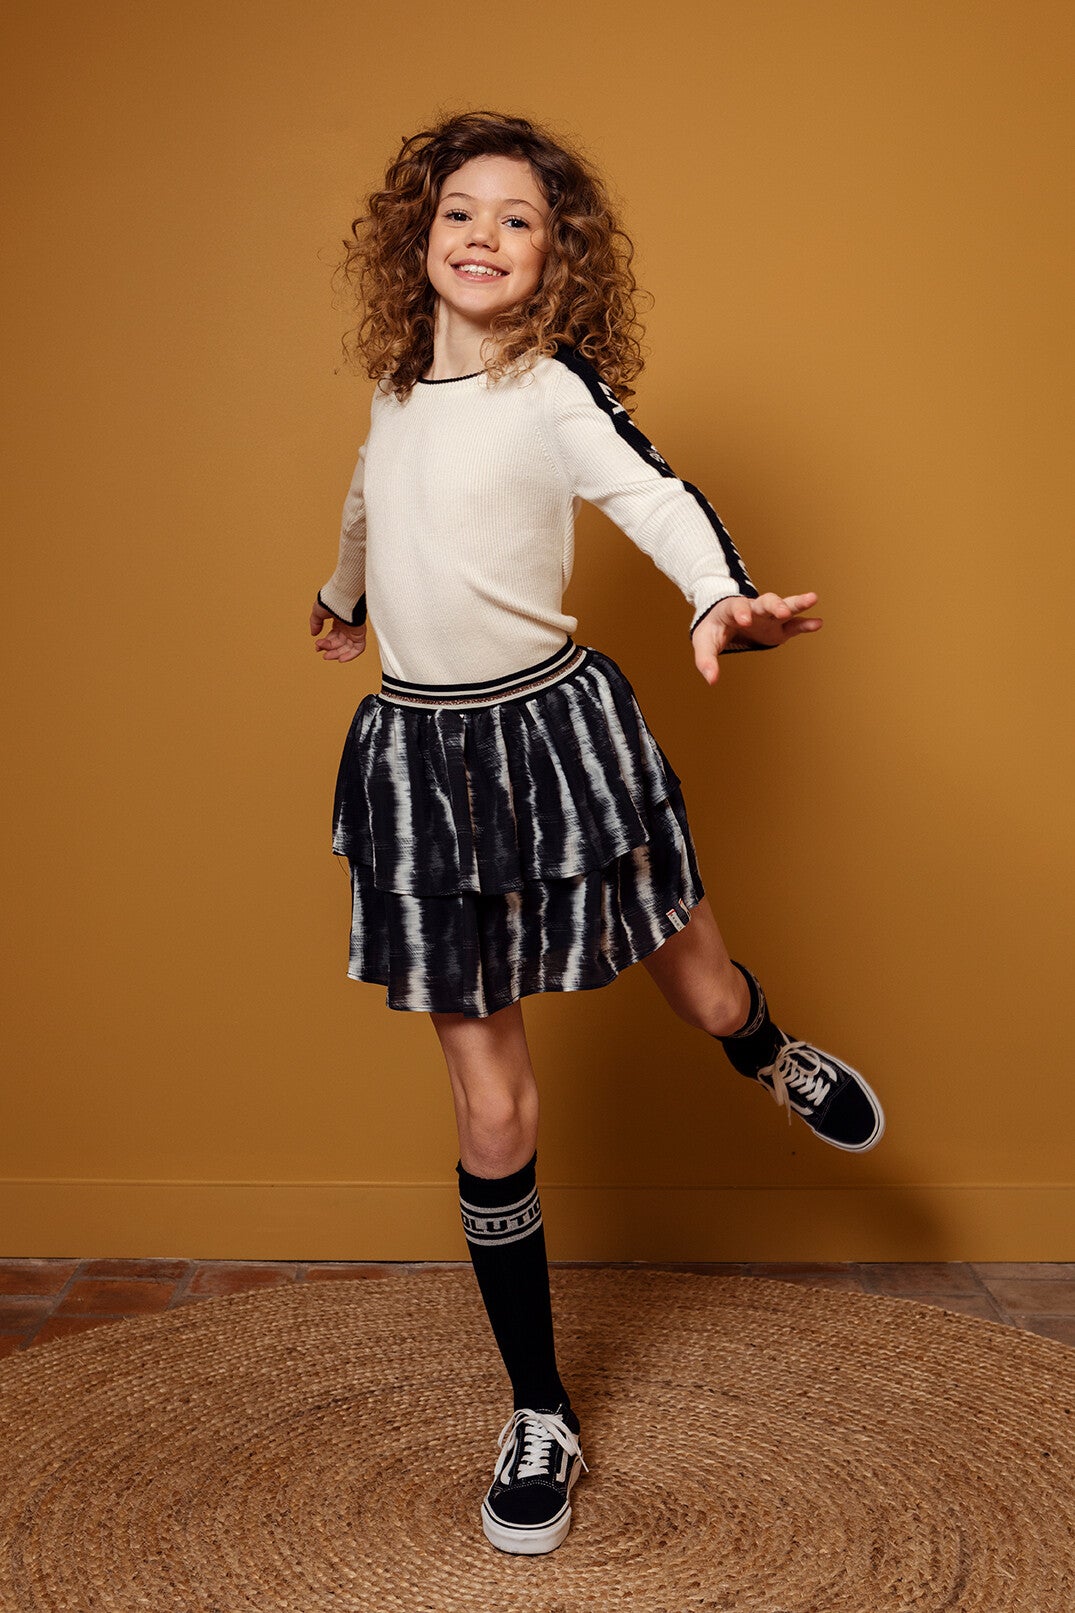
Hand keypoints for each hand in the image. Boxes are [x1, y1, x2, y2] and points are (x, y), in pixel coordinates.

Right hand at [310, 599, 366, 661]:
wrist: (341, 597)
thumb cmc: (331, 600)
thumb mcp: (318, 612)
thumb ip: (315, 623)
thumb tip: (313, 634)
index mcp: (338, 620)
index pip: (332, 636)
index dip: (324, 643)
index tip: (317, 646)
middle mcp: (347, 626)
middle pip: (339, 643)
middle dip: (329, 648)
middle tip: (321, 651)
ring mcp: (354, 630)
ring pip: (347, 647)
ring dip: (337, 653)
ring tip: (327, 656)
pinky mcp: (360, 633)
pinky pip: (358, 648)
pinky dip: (350, 655)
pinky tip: (341, 659)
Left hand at [692, 591, 822, 683]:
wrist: (723, 620)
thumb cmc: (714, 629)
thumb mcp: (704, 643)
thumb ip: (706, 660)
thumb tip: (712, 680)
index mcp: (732, 609)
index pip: (738, 607)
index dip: (742, 612)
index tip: (745, 620)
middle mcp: (754, 609)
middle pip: (766, 601)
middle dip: (775, 605)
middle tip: (782, 611)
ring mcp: (768, 618)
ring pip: (785, 607)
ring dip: (797, 603)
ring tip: (813, 598)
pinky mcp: (779, 629)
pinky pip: (794, 625)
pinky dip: (805, 624)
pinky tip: (818, 623)